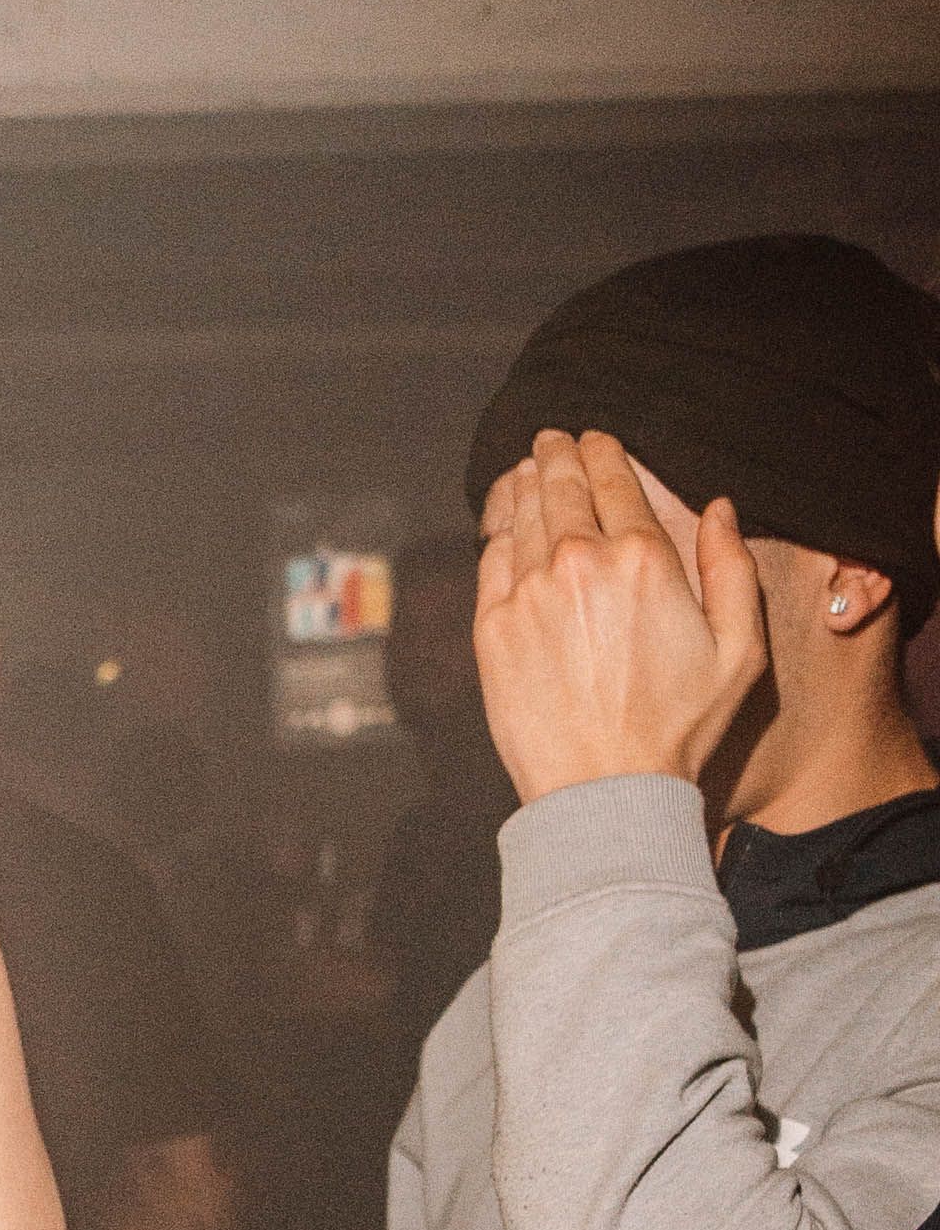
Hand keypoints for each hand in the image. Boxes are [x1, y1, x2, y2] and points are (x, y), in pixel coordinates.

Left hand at [473, 428, 767, 803]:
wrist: (606, 789)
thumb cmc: (679, 728)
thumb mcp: (739, 650)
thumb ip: (731, 568)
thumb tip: (720, 507)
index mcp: (642, 558)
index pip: (614, 479)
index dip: (603, 451)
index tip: (596, 440)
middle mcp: (578, 562)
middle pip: (560, 484)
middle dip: (556, 455)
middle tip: (552, 440)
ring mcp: (528, 592)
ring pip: (519, 514)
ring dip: (522, 483)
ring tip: (525, 469)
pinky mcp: (491, 627)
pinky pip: (490, 558)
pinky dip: (497, 530)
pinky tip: (503, 523)